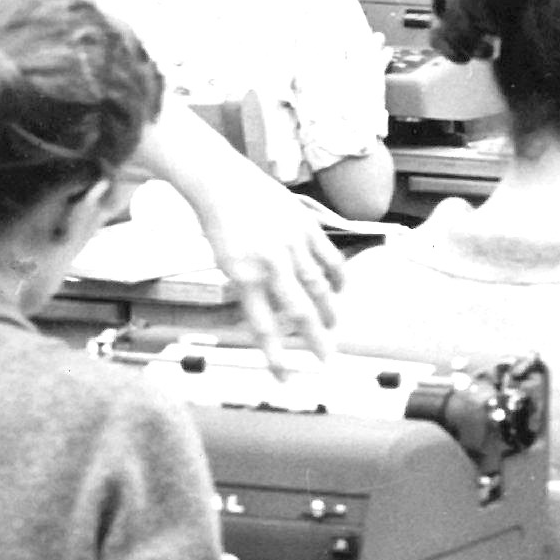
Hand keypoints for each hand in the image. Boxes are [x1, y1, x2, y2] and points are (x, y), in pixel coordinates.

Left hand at [188, 167, 343, 374]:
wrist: (221, 182)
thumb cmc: (220, 225)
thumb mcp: (227, 265)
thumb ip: (251, 291)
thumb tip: (275, 319)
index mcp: (244, 277)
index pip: (263, 327)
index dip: (276, 356)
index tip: (286, 377)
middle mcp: (270, 263)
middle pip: (299, 312)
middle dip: (315, 341)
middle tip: (326, 359)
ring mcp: (291, 244)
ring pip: (319, 288)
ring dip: (329, 313)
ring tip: (332, 329)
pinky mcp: (306, 227)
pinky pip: (330, 259)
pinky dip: (338, 278)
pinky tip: (339, 291)